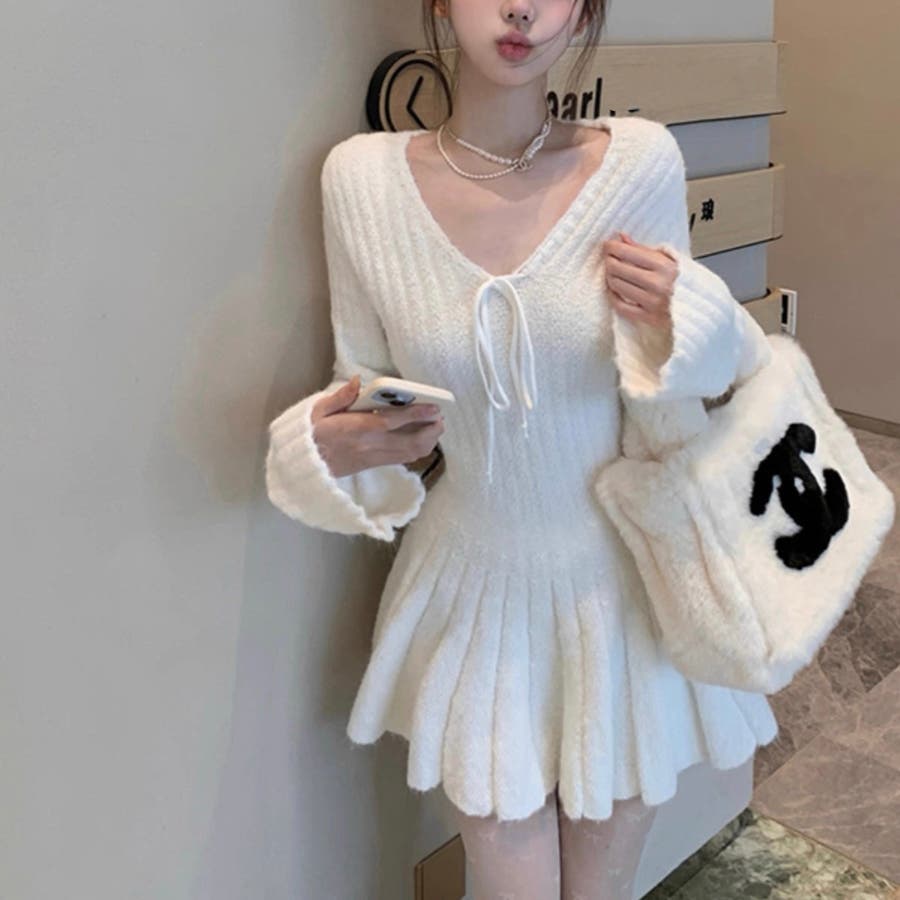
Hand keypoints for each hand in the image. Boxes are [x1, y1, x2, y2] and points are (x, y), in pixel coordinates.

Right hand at [311, 374, 444, 477]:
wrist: (306, 465)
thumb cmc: (312, 434)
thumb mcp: (319, 411)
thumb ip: (341, 396)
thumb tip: (359, 382)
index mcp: (356, 428)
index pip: (393, 421)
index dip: (417, 414)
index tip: (434, 407)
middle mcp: (370, 445)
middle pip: (411, 442)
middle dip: (431, 430)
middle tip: (440, 418)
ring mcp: (374, 458)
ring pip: (411, 453)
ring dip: (428, 441)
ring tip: (436, 428)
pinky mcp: (375, 465)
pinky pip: (403, 459)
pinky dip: (418, 449)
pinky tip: (422, 439)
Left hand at [601, 231, 676, 330]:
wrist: (698, 306)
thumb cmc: (682, 280)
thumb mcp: (667, 259)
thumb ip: (642, 249)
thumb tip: (621, 237)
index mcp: (665, 266)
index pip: (628, 252)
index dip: (613, 247)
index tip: (608, 245)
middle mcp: (658, 284)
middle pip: (618, 268)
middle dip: (609, 261)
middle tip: (609, 258)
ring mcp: (652, 302)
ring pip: (616, 285)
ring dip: (611, 277)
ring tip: (615, 273)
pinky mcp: (647, 317)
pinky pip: (620, 306)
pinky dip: (613, 296)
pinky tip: (615, 290)